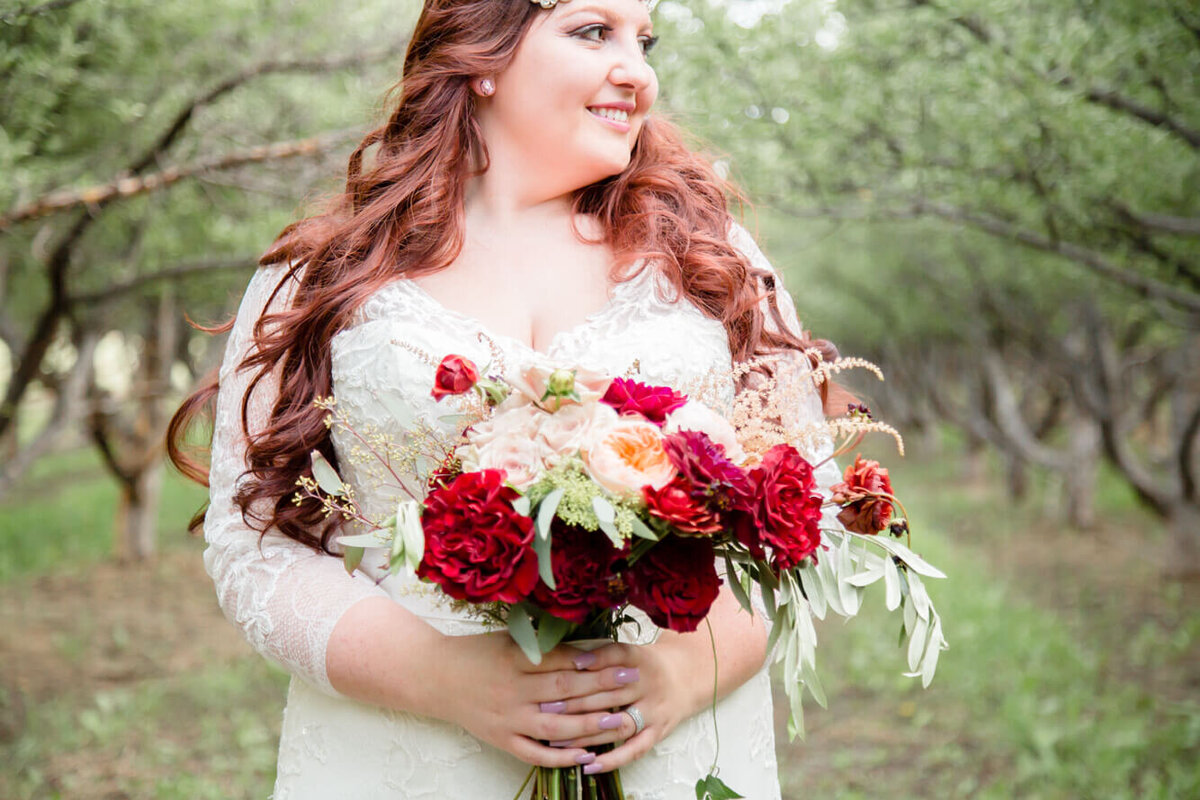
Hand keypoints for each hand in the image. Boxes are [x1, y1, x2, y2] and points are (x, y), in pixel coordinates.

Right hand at [326, 597, 643, 768]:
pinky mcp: (501, 739)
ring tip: (622, 721)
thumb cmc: (477, 652)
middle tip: (633, 684)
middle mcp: (513, 690)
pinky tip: (586, 755)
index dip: (594, 661)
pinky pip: (534, 752)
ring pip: (557, 725)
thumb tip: (586, 642)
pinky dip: (560, 756)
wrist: (433, 677)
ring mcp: (507, 718)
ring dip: (592, 725)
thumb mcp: (508, 638)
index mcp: (515, 659)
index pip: (562, 662)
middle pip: (566, 692)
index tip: (622, 658)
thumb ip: (543, 642)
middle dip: (603, 688)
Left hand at [541, 585, 768, 773]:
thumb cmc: (644, 664)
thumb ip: (600, 653)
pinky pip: (635, 750)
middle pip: (611, 693)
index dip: (594, 660)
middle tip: (546, 707)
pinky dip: (612, 760)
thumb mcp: (628, 651)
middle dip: (576, 701)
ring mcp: (655, 711)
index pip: (617, 656)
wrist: (686, 677)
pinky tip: (589, 765)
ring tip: (557, 741)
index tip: (567, 666)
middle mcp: (649, 684)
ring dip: (588, 733)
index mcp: (640, 658)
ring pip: (619, 724)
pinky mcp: (658, 732)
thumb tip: (562, 654)